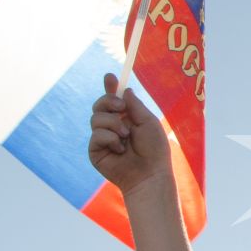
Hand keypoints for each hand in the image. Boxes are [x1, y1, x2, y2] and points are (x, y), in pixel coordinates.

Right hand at [88, 73, 172, 196]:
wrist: (149, 173)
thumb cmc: (154, 149)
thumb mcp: (148, 122)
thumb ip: (135, 106)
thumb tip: (125, 90)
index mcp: (126, 118)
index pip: (114, 100)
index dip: (110, 87)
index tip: (110, 76)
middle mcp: (112, 126)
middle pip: (99, 104)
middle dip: (108, 101)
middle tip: (121, 108)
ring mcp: (103, 138)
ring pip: (96, 118)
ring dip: (114, 124)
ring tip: (126, 136)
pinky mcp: (95, 150)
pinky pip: (96, 134)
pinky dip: (110, 138)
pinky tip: (120, 149)